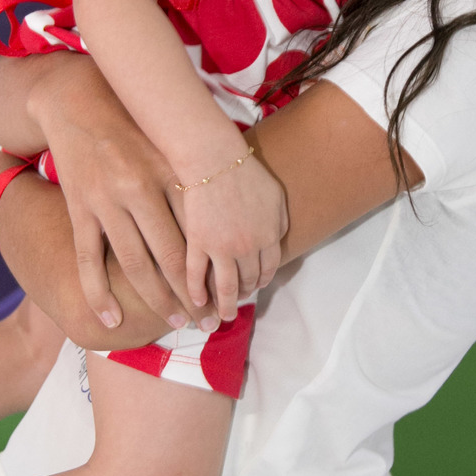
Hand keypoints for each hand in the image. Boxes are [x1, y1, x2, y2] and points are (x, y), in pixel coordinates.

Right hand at [28, 57, 199, 333]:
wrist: (76, 99)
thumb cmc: (133, 124)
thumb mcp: (169, 146)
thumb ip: (192, 182)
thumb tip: (223, 227)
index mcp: (170, 172)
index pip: (198, 233)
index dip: (215, 269)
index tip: (230, 294)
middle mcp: (140, 189)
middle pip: (171, 256)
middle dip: (192, 295)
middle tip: (210, 323)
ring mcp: (106, 201)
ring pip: (134, 264)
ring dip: (156, 300)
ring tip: (175, 323)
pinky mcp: (78, 207)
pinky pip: (88, 259)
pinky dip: (99, 293)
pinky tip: (111, 320)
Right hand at [171, 150, 288, 325]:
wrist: (214, 160)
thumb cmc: (246, 172)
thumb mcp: (276, 197)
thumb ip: (279, 222)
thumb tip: (277, 241)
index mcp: (270, 236)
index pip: (269, 268)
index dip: (262, 280)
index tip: (255, 287)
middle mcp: (249, 248)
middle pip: (248, 279)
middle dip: (244, 293)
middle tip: (238, 301)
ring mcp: (222, 248)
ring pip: (225, 286)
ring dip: (224, 305)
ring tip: (220, 316)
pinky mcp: (198, 244)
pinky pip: (197, 275)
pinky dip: (196, 291)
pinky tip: (196, 301)